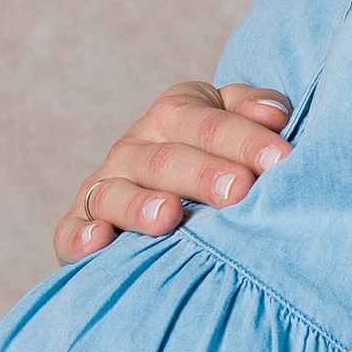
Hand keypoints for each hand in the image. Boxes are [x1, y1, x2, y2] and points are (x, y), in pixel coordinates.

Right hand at [58, 80, 290, 261]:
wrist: (172, 193)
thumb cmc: (221, 156)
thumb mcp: (236, 120)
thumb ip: (255, 109)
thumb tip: (274, 115)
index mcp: (175, 115)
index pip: (204, 121)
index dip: (243, 139)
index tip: (281, 160)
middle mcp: (134, 147)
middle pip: (166, 159)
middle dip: (203, 175)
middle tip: (239, 191)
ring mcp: (104, 186)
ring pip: (116, 193)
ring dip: (139, 205)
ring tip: (169, 216)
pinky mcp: (79, 226)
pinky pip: (71, 231)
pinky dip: (80, 238)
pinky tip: (99, 243)